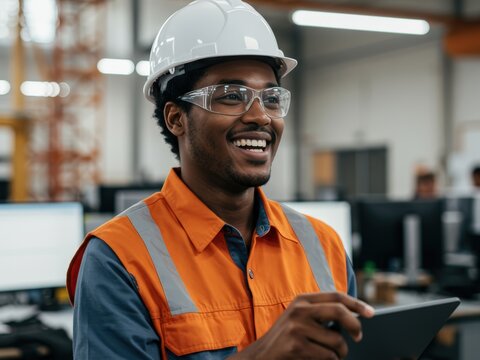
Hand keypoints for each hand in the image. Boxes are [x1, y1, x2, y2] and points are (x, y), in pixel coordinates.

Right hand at [230, 292, 374, 359]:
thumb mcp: (299, 317)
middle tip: (358, 337)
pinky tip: (317, 359)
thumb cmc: (286, 338)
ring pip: (336, 341)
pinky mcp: (297, 346)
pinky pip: (328, 356)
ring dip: (339, 353)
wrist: (261, 355)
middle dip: (354, 326)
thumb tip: (353, 315)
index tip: (370, 313)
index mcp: (302, 300)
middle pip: (339, 312)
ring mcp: (297, 328)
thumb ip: (320, 312)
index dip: (356, 304)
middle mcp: (299, 310)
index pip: (335, 296)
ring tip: (329, 354)